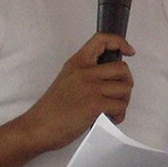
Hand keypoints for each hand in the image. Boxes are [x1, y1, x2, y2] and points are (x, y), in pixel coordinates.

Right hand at [19, 33, 133, 151]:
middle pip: (122, 69)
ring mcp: (91, 88)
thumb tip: (110, 77)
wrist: (39, 126)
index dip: (119, 42)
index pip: (101, 40)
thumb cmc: (52, 107)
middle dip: (126, 82)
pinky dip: (119, 115)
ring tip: (112, 109)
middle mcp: (85, 71)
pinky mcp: (95, 105)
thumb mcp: (67, 78)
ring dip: (123, 101)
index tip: (128, 51)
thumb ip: (86, 72)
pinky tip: (109, 118)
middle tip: (118, 94)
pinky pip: (120, 106)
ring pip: (125, 89)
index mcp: (77, 62)